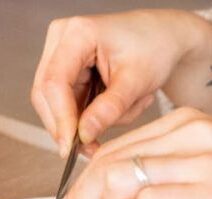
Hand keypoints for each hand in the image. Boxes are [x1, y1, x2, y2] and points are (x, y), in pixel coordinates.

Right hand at [31, 10, 211, 156]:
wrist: (163, 39)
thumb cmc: (154, 50)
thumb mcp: (135, 82)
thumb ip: (109, 109)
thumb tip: (83, 136)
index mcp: (76, 34)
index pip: (55, 82)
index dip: (61, 118)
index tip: (71, 147)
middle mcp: (62, 40)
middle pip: (46, 94)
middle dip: (68, 126)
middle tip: (91, 151)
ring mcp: (64, 56)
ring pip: (59, 103)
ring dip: (88, 120)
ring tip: (129, 109)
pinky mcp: (72, 72)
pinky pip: (73, 104)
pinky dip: (95, 115)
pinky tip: (123, 106)